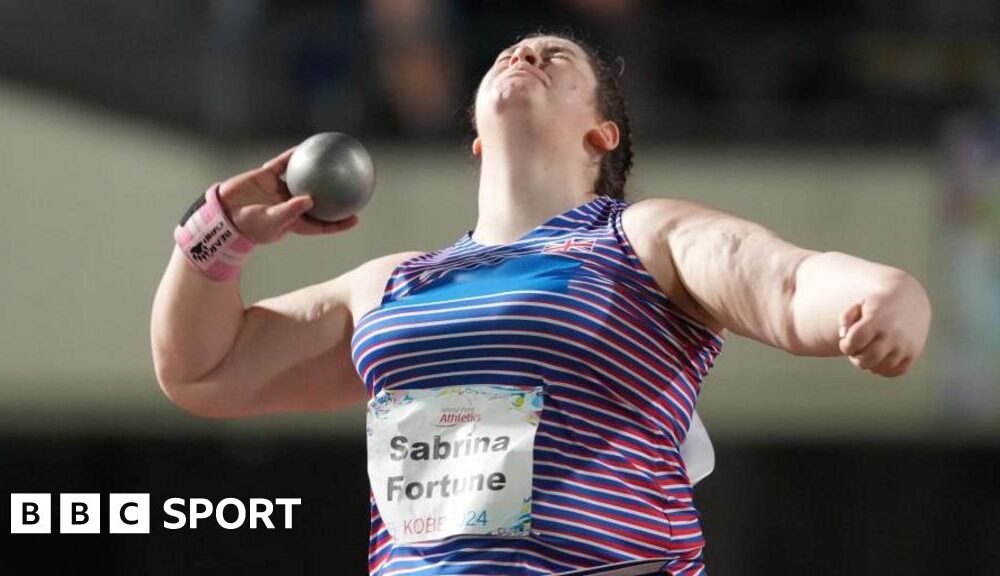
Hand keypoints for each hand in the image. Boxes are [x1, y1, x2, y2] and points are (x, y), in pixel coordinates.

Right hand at [217, 148, 358, 243]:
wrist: (224, 213)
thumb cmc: (249, 224)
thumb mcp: (272, 221)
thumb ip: (291, 211)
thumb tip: (311, 200)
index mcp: (295, 221)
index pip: (322, 223)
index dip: (339, 222)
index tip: (356, 217)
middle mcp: (290, 204)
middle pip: (318, 199)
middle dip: (334, 194)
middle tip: (353, 185)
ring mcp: (279, 190)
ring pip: (303, 178)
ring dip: (316, 170)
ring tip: (331, 159)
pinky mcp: (267, 176)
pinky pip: (284, 164)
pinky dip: (293, 156)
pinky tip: (305, 147)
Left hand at [838, 274, 930, 376]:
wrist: (909, 298)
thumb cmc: (876, 304)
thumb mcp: (858, 304)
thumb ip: (845, 319)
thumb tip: (843, 336)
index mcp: (876, 320)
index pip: (853, 342)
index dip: (845, 346)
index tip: (846, 341)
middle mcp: (892, 334)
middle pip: (866, 360)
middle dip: (856, 358)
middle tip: (857, 350)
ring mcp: (905, 345)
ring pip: (880, 368)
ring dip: (869, 364)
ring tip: (868, 352)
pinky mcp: (914, 353)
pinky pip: (896, 371)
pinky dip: (884, 370)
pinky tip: (880, 359)